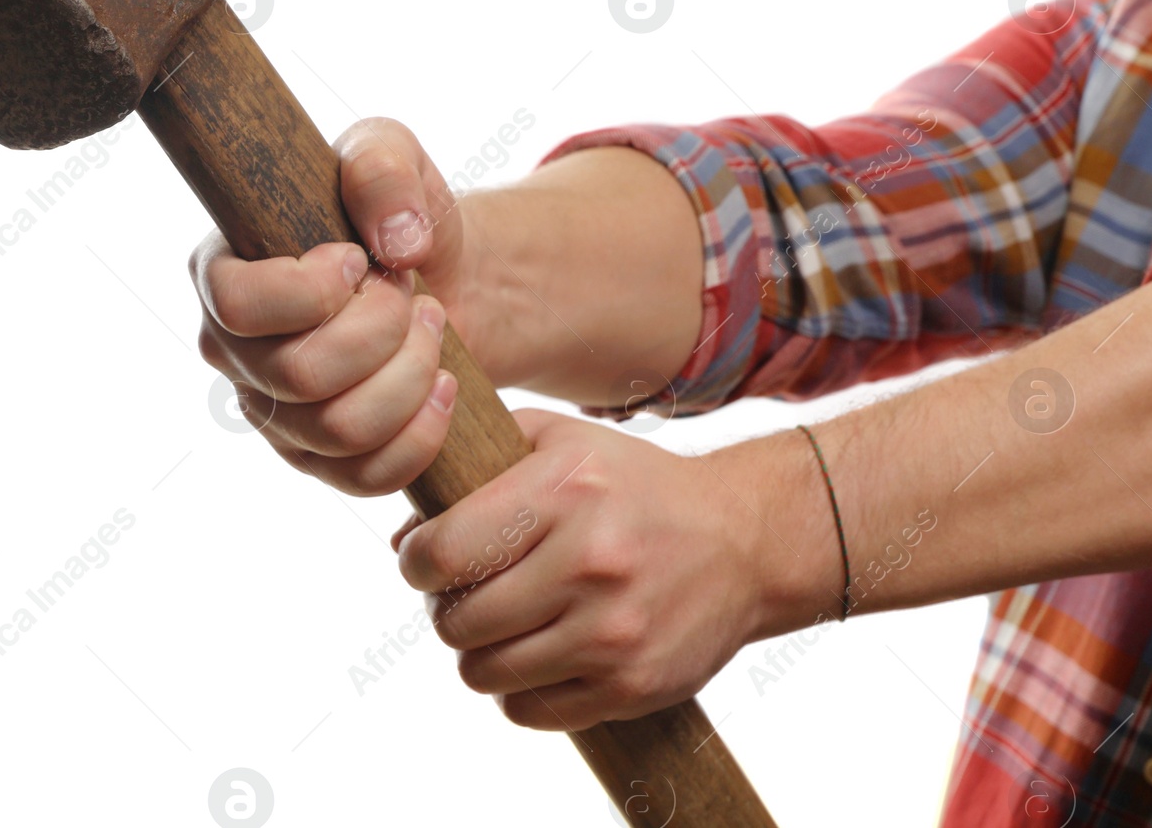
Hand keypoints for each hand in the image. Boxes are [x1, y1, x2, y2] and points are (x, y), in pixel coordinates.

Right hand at [191, 118, 479, 494]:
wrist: (449, 276)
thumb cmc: (398, 213)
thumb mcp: (394, 154)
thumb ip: (383, 167)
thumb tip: (396, 241)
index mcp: (222, 271)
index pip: (236, 304)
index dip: (312, 289)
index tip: (357, 259)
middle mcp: (233, 350)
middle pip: (300, 374)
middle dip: (382, 329)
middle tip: (408, 292)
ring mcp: (273, 413)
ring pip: (341, 429)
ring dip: (411, 372)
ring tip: (432, 328)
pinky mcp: (319, 460)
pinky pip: (366, 477)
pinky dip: (423, 432)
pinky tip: (445, 386)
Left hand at [391, 409, 775, 730]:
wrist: (744, 540)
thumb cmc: (635, 486)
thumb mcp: (561, 441)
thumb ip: (478, 462)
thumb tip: (407, 535)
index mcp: (563, 492)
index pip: (442, 553)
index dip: (418, 561)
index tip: (429, 559)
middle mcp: (588, 562)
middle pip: (456, 622)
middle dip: (449, 608)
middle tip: (471, 592)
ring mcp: (612, 632)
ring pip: (484, 674)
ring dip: (481, 653)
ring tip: (506, 624)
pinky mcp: (632, 686)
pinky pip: (530, 712)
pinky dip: (522, 690)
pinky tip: (543, 653)